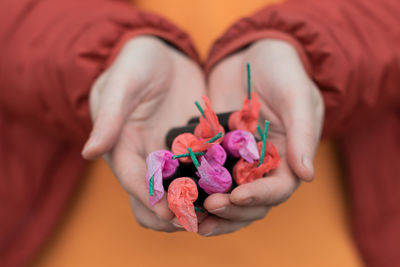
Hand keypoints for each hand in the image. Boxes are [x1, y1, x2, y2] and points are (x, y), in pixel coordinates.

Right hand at [82, 36, 205, 231]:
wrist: (162, 53)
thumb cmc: (135, 63)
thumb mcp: (121, 85)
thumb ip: (109, 117)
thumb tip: (89, 153)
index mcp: (123, 148)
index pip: (133, 181)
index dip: (149, 198)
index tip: (169, 211)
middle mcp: (146, 159)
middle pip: (155, 200)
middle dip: (173, 212)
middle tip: (197, 218)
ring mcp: (171, 157)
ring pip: (181, 193)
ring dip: (196, 204)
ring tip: (218, 208)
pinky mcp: (193, 149)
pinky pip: (203, 173)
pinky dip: (214, 183)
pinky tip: (233, 185)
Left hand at [199, 39, 323, 235]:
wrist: (254, 51)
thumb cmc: (284, 70)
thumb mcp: (296, 96)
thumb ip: (302, 134)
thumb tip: (308, 175)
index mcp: (288, 157)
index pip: (277, 188)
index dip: (259, 196)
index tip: (236, 197)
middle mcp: (264, 165)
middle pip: (251, 201)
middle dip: (231, 209)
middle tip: (209, 206)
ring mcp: (238, 159)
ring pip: (227, 195)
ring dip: (212, 209)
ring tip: (190, 216)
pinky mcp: (216, 150)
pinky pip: (206, 174)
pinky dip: (195, 186)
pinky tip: (178, 192)